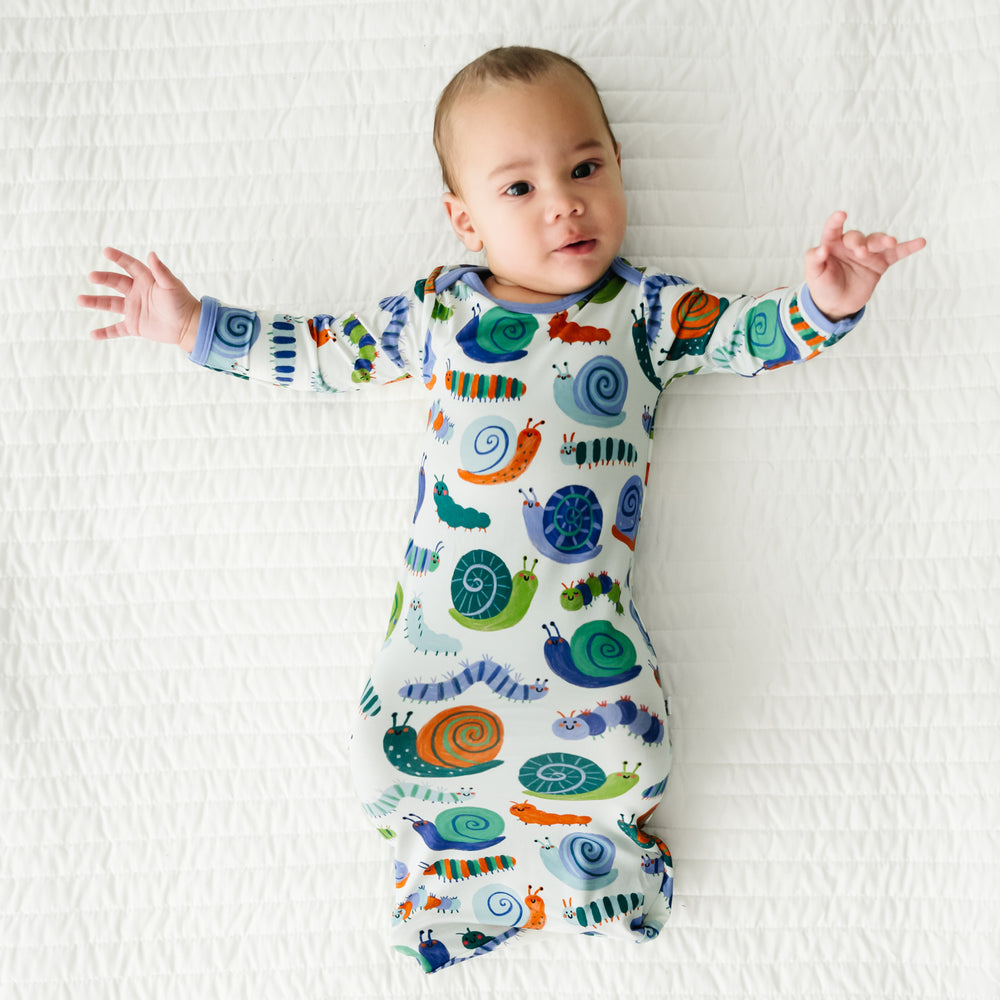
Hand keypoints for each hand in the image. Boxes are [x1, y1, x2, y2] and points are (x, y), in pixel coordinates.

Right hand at [78, 247, 200, 351]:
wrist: (189, 327)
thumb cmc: (183, 303)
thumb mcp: (172, 286)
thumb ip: (161, 271)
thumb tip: (151, 254)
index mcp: (146, 280)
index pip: (129, 266)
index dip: (119, 258)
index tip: (106, 251)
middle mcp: (137, 293)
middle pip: (115, 283)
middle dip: (103, 279)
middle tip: (92, 276)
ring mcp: (134, 309)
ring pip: (110, 304)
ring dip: (95, 302)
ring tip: (79, 300)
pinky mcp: (134, 326)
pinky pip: (116, 329)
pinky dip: (105, 332)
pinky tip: (91, 334)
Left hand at [804, 211, 925, 320]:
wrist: (837, 305)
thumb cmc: (823, 286)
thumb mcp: (813, 275)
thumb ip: (814, 260)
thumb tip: (821, 248)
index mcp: (831, 244)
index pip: (833, 229)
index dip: (836, 221)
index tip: (841, 215)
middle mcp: (850, 245)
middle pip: (857, 236)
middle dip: (860, 242)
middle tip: (861, 252)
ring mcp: (867, 252)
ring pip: (876, 241)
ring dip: (883, 240)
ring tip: (890, 242)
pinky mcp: (880, 263)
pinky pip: (896, 253)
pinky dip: (908, 247)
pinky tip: (920, 242)